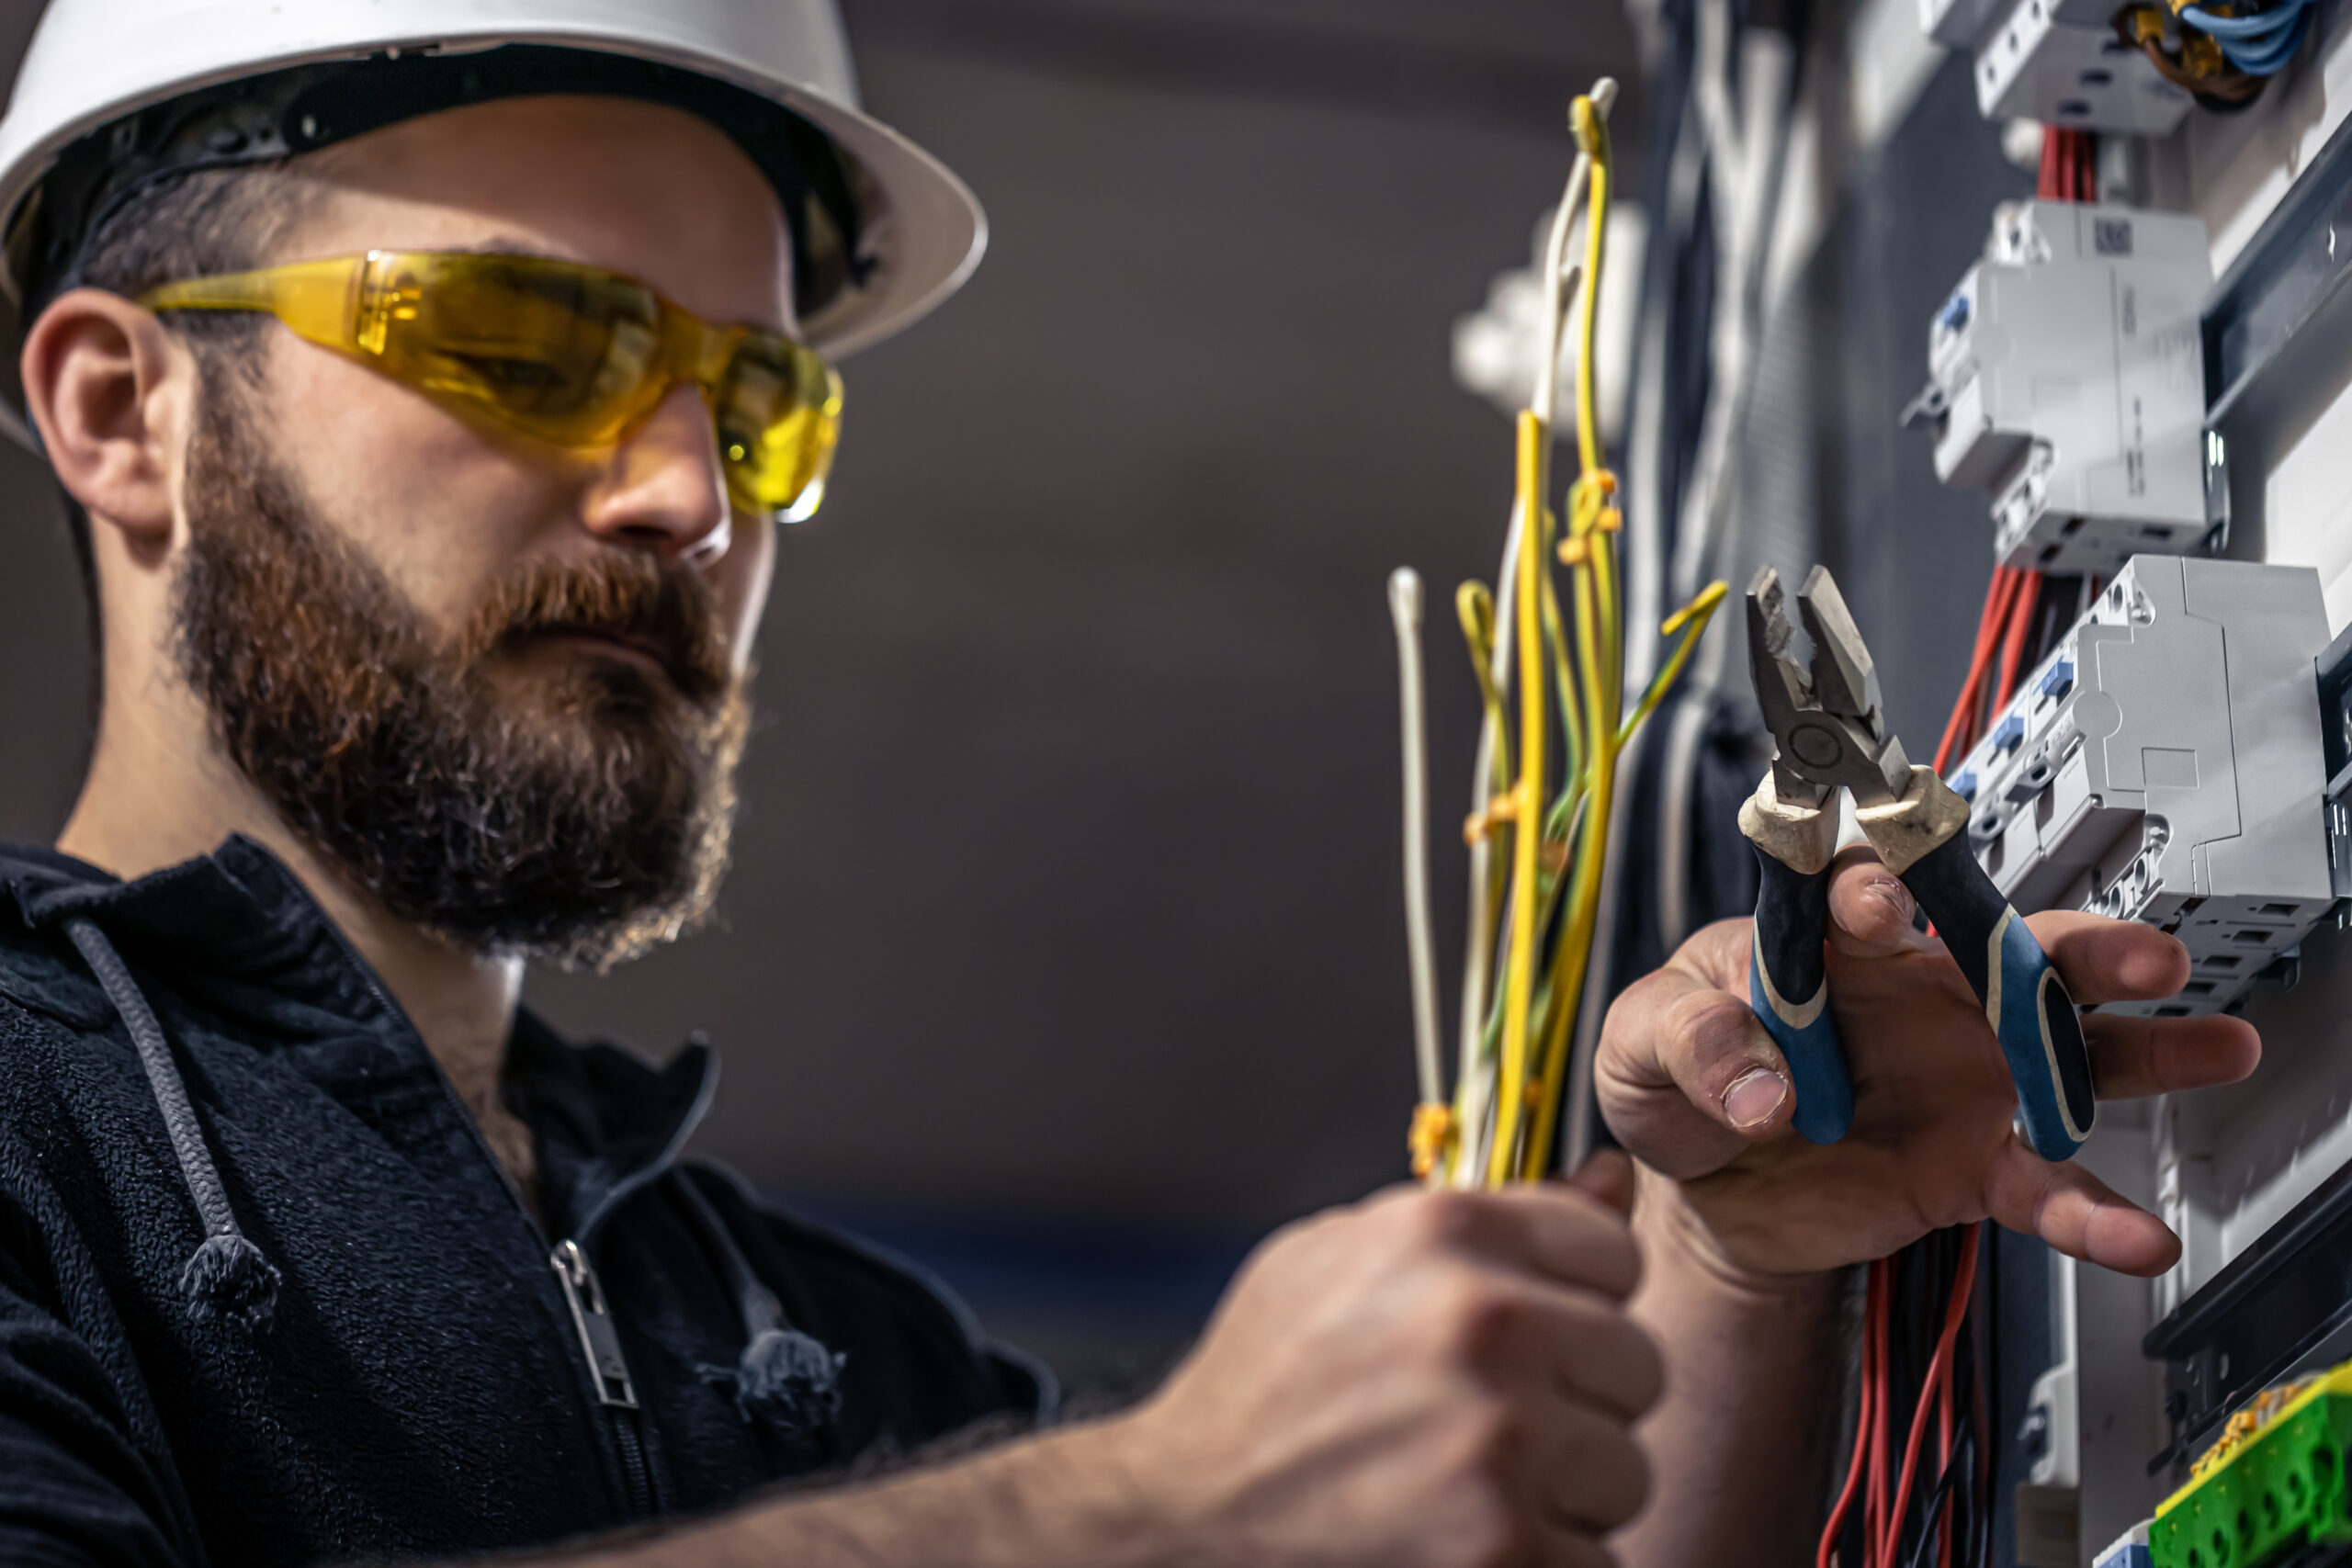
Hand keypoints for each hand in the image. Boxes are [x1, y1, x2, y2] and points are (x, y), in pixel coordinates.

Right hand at [1107, 1158, 1658, 1567]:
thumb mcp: (1344, 1260)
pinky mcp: (1506, 1553)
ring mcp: (1500, 1445)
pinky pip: (1597, 1560)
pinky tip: (1464, 1544)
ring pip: (1624, 1468)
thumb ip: (1489, 1217)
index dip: (1574, 1301)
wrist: (1182, 1522)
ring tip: (1468, 1489)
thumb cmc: (1262, 1390)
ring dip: (1564, 1493)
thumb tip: (1614, 1179)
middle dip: (1576, 1401)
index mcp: (1444, 1233)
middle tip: (1489, 1426)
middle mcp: (1484, 1325)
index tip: (1529, 1337)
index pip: (1612, 1252)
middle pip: (1636, 1362)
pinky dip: (1543, 1564)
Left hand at [1596, 847, 2260, 1278]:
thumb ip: (1687, 1042)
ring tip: (2217, 1045)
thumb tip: (1753, 1088)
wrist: (1704, 1185)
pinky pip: (2041, 1185)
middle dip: (2081, 947)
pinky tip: (2135, 1235)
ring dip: (2144, 1050)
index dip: (1874, 893)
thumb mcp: (1640, 1043)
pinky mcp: (1969, 1164)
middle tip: (2139, 952)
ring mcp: (1960, 1078)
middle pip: (2011, 954)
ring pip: (2066, 1055)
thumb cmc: (1679, 1076)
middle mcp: (1917, 994)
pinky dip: (2089, 1212)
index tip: (1874, 905)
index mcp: (1830, 941)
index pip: (1865, 895)